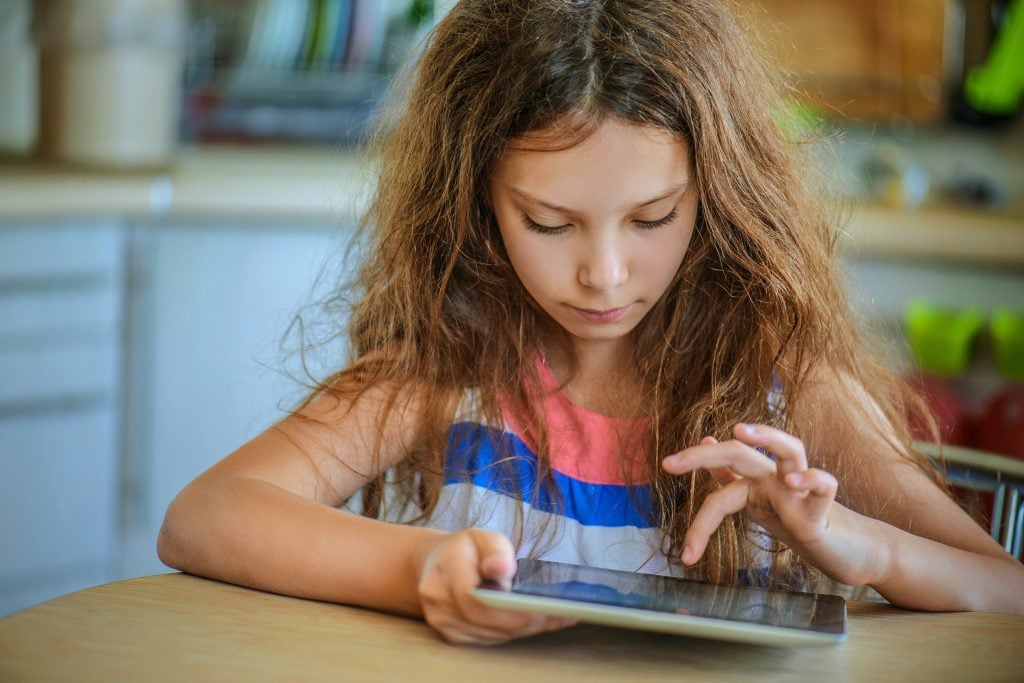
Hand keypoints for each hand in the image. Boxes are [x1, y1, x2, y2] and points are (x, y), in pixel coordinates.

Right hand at [416, 528, 575, 644]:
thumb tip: (503, 569)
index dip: (512, 609)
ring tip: (557, 617)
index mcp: (444, 573)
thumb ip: (495, 550)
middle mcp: (438, 603)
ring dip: (525, 629)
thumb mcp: (482, 537)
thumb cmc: (464, 548)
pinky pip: (489, 639)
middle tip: (562, 614)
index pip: (478, 600)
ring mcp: (442, 622)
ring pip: (491, 635)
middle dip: (526, 621)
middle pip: (487, 622)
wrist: (435, 564)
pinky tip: (535, 622)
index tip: (543, 608)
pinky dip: (513, 632)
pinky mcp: (452, 636)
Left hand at [661, 423, 880, 585]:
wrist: (847, 550)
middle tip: (670, 463)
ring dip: (767, 435)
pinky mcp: (824, 511)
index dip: (693, 464)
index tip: (665, 467)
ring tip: (737, 431)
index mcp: (757, 478)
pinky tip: (795, 483)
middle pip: (741, 451)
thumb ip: (732, 478)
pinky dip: (812, 480)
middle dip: (703, 455)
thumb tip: (707, 443)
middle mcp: (777, 477)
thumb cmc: (800, 522)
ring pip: (791, 449)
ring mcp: (802, 490)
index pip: (720, 465)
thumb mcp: (758, 502)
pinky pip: (825, 485)